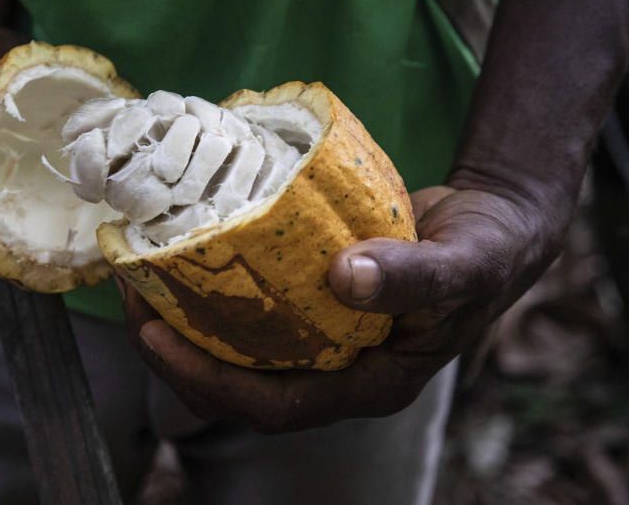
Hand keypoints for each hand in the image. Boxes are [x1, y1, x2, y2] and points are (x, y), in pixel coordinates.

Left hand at [121, 182, 563, 433]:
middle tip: (132, 299)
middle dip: (177, 351)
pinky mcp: (313, 297)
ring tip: (142, 274)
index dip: (209, 382)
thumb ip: (414, 278)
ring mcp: (323, 334)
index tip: (157, 336)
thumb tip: (344, 278)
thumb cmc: (488, 252)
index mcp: (367, 382)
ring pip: (239, 344)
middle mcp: (337, 367)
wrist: (497, 223)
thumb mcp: (464, 266)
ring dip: (186, 316)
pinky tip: (189, 247)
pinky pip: (253, 303)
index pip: (274, 405)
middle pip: (239, 380)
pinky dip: (216, 283)